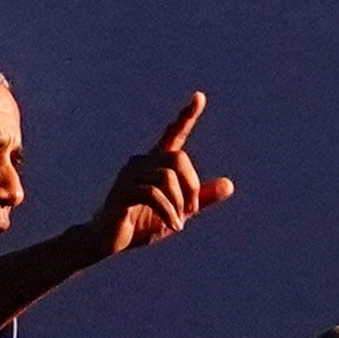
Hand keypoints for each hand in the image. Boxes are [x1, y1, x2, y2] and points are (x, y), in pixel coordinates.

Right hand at [95, 93, 235, 258]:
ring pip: (166, 177)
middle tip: (191, 211)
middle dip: (191, 186)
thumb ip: (201, 198)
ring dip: (179, 204)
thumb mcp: (177, 212)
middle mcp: (142, 163)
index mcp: (156, 163)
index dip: (186, 116)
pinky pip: (152, 194)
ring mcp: (129, 176)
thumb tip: (229, 185)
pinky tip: (173, 226)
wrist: (109, 240)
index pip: (174, 135)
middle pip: (178, 159)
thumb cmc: (141, 223)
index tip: (199, 97)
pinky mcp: (122, 192)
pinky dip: (168, 212)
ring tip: (178, 223)